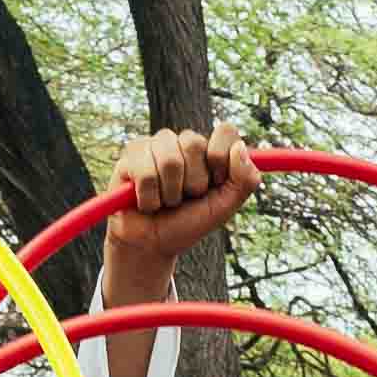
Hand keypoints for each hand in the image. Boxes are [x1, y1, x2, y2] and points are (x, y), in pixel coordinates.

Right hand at [99, 122, 258, 267]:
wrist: (152, 245)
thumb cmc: (188, 224)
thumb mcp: (225, 207)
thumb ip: (245, 180)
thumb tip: (239, 148)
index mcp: (209, 150)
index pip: (225, 131)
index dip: (221, 160)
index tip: (215, 184)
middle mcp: (183, 142)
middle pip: (193, 144)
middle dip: (193, 183)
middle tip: (185, 198)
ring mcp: (156, 145)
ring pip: (169, 161)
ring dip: (169, 195)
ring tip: (164, 202)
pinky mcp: (131, 155)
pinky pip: (145, 173)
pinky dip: (149, 199)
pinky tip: (146, 202)